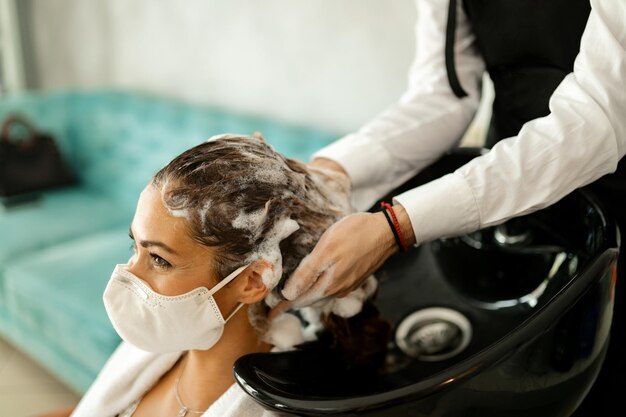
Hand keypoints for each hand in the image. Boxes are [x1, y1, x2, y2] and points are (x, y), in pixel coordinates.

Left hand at [279, 208, 409, 307]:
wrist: (387, 231)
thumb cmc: (356, 235)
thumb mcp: (326, 250)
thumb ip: (307, 273)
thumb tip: (289, 294)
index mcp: (328, 285)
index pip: (299, 300)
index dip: (283, 306)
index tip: (270, 315)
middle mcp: (338, 290)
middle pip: (309, 300)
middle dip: (292, 302)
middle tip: (276, 304)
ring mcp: (347, 284)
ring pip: (320, 294)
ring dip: (305, 295)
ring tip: (291, 294)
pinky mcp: (354, 277)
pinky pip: (330, 287)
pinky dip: (318, 287)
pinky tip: (314, 280)